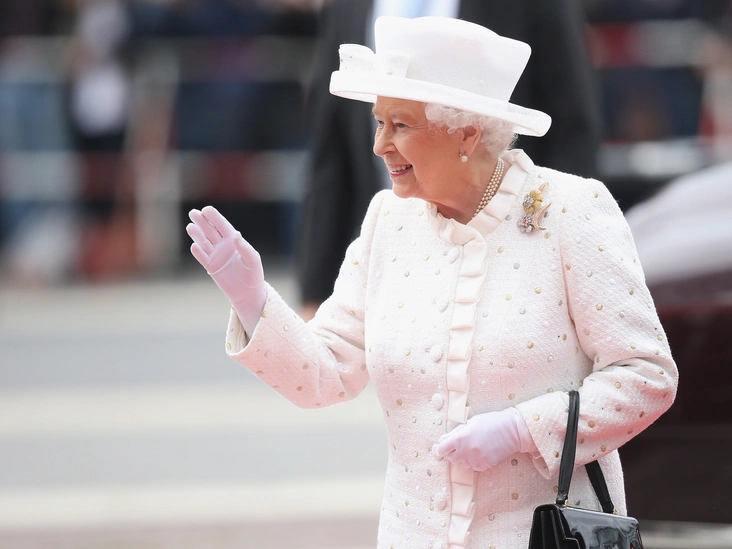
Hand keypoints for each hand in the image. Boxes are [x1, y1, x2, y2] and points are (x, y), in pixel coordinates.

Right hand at [186, 206, 265, 334]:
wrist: (248, 293)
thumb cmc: (253, 274)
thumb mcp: (252, 259)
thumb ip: (244, 247)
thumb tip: (235, 235)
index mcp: (233, 240)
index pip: (222, 225)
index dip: (214, 217)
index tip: (206, 209)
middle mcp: (223, 245)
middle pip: (210, 231)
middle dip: (202, 221)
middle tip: (193, 213)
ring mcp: (215, 255)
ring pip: (204, 242)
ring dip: (197, 234)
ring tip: (190, 226)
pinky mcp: (211, 267)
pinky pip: (202, 257)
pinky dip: (198, 252)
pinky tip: (194, 245)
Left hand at [434, 408, 533, 470]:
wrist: (511, 431)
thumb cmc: (490, 422)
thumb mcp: (471, 422)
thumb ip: (457, 432)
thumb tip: (444, 440)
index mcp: (460, 438)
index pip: (442, 449)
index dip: (441, 448)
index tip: (442, 448)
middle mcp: (466, 450)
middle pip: (451, 458)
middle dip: (453, 453)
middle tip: (460, 446)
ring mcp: (475, 460)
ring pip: (462, 464)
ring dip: (464, 458)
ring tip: (473, 448)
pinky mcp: (484, 466)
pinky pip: (473, 467)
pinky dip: (474, 462)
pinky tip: (481, 453)